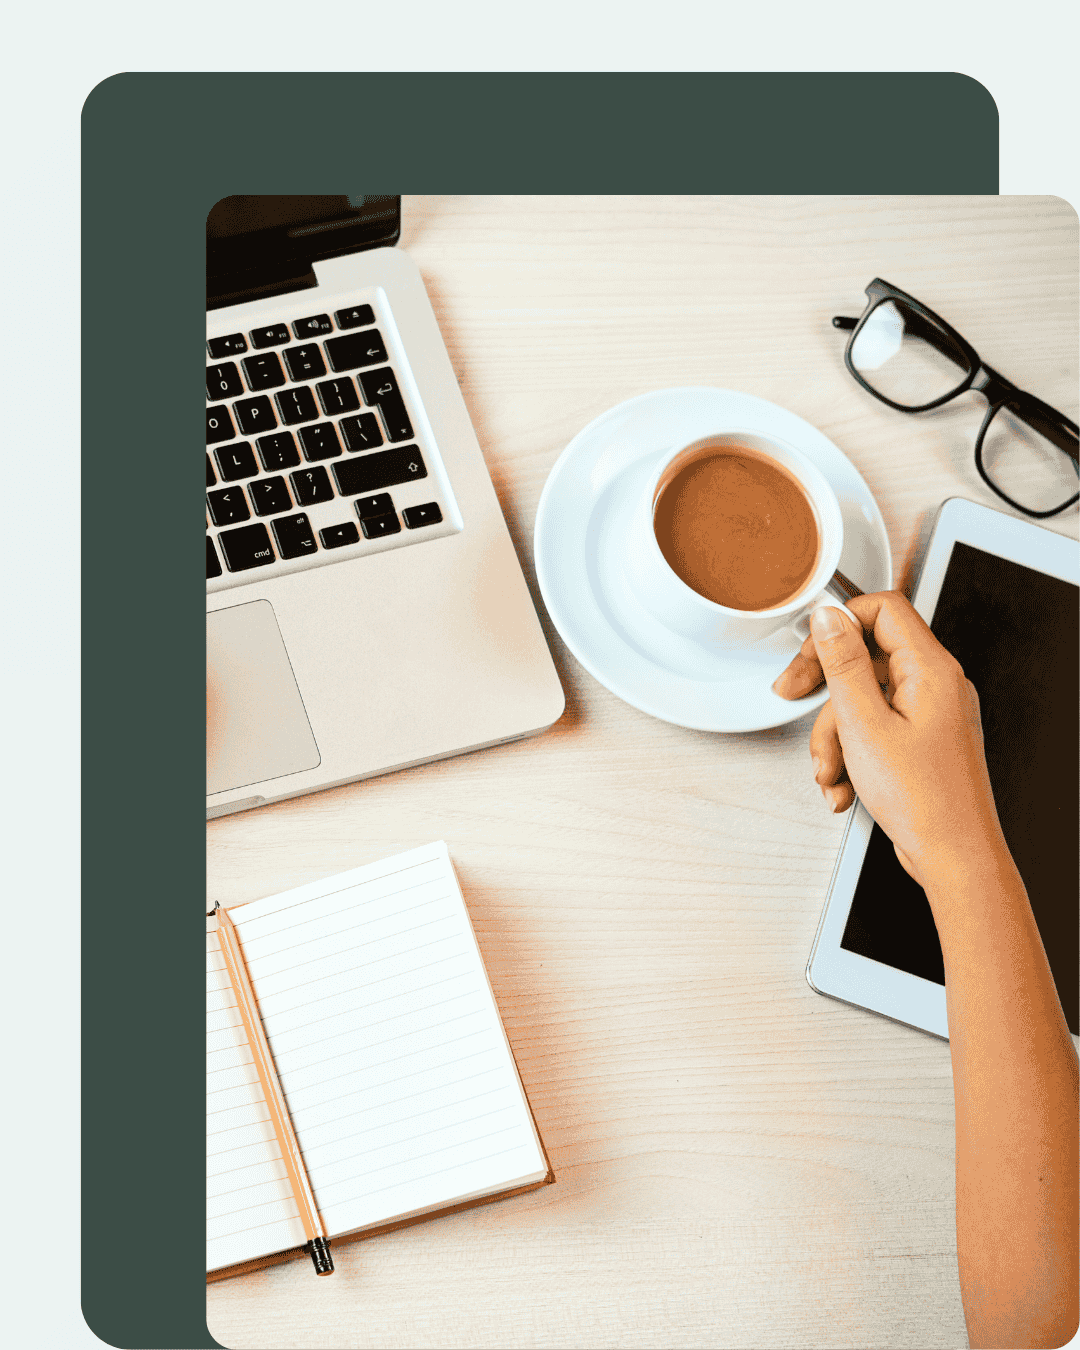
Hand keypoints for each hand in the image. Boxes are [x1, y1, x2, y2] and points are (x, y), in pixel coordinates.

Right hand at [772, 592, 1006, 886]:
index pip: (884, 609)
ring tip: (830, 770)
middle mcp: (937, 685)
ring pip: (864, 699)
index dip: (841, 621)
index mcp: (931, 670)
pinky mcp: (921, 740)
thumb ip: (843, 664)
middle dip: (825, 688)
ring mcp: (930, 714)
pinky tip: (846, 785)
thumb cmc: (925, 801)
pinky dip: (853, 754)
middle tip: (794, 696)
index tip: (810, 646)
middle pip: (866, 658)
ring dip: (835, 735)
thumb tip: (829, 618)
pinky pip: (875, 729)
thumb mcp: (865, 724)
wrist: (954, 856)